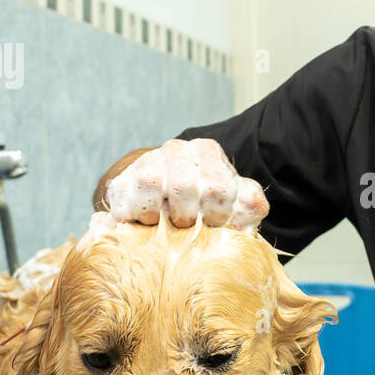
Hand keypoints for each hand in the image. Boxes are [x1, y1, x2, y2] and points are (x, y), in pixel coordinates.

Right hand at [104, 138, 268, 229]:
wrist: (169, 208)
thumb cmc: (209, 209)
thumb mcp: (237, 206)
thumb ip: (250, 204)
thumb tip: (254, 204)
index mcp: (207, 151)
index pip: (218, 186)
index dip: (218, 215)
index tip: (216, 224)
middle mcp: (175, 149)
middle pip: (183, 184)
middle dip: (189, 216)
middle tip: (189, 225)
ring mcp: (145, 162)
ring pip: (151, 181)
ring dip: (162, 215)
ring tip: (169, 223)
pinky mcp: (120, 185)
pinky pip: (126, 200)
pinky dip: (139, 219)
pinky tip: (149, 223)